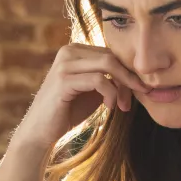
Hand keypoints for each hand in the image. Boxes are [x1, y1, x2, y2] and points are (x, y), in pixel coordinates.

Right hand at [13, 44, 148, 148]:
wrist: (42, 130)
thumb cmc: (69, 110)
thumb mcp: (94, 90)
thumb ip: (110, 78)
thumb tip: (136, 74)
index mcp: (76, 50)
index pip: (111, 53)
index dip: (128, 71)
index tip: (139, 90)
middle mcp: (69, 51)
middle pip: (112, 56)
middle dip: (129, 78)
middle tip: (138, 97)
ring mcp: (65, 64)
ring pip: (108, 64)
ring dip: (122, 86)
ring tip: (123, 106)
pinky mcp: (64, 80)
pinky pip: (98, 80)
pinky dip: (110, 94)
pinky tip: (110, 107)